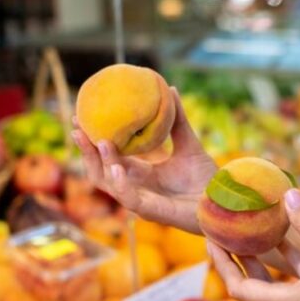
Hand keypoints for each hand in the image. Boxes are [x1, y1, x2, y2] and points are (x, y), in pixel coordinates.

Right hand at [72, 87, 217, 230]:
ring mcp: (140, 200)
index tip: (82, 118)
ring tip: (99, 142)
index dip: (93, 139)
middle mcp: (135, 187)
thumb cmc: (205, 178)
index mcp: (140, 173)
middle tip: (77, 128)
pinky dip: (119, 184)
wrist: (222, 200)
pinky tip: (115, 167)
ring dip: (100, 163)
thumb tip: (170, 89)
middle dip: (86, 151)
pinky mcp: (150, 211)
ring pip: (108, 184)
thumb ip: (177, 121)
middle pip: (99, 170)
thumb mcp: (188, 143)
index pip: (109, 156)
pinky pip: (128, 198)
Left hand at [208, 189, 299, 300]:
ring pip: (269, 281)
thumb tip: (288, 193)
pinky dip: (281, 260)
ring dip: (255, 259)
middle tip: (219, 233)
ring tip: (242, 232)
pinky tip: (280, 236)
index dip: (222, 263)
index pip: (239, 286)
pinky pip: (289, 278)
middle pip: (248, 284)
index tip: (211, 239)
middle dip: (232, 260)